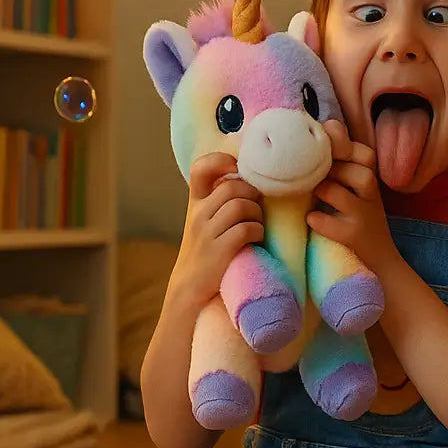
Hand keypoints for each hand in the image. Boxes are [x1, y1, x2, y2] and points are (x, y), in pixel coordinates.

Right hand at [169, 152, 263, 310]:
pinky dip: (258, 231)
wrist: (189, 286)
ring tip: (256, 224)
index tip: (237, 170)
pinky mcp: (219, 251)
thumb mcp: (204, 219)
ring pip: (242, 206)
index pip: (200, 168)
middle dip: (252, 194)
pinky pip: (247, 229)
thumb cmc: (205, 249)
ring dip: (257, 214)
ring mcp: (207, 232)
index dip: (221, 161)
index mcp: (195, 202)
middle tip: (256, 208)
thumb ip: (218, 198)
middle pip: (232, 187)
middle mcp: (198, 213)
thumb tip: (248, 176)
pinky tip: (256, 239)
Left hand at [307, 120, 398, 272]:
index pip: (363, 153)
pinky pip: (332, 225)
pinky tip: (312, 218)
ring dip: (324, 190)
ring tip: (313, 194)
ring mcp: (364, 217)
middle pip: (357, 170)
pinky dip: (318, 220)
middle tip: (314, 175)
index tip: (323, 152)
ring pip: (342, 193)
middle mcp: (372, 195)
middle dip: (331, 168)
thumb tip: (315, 134)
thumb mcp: (357, 188)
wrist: (380, 260)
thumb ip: (340, 164)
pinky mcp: (354, 237)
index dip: (340, 145)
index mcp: (372, 179)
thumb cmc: (359, 218)